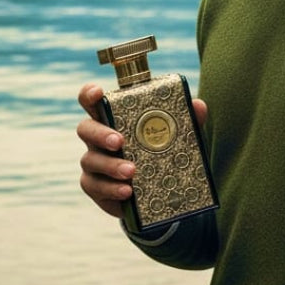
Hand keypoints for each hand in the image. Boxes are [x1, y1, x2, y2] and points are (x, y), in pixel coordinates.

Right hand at [75, 82, 207, 218]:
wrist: (157, 189)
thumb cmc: (160, 150)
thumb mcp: (175, 135)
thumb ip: (186, 120)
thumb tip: (199, 105)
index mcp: (112, 117)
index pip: (92, 100)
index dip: (90, 94)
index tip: (98, 93)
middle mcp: (98, 138)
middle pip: (86, 128)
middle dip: (100, 133)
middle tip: (120, 141)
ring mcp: (94, 163)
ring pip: (90, 160)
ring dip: (111, 165)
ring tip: (132, 171)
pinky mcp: (97, 187)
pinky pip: (96, 187)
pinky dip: (111, 189)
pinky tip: (127, 191)